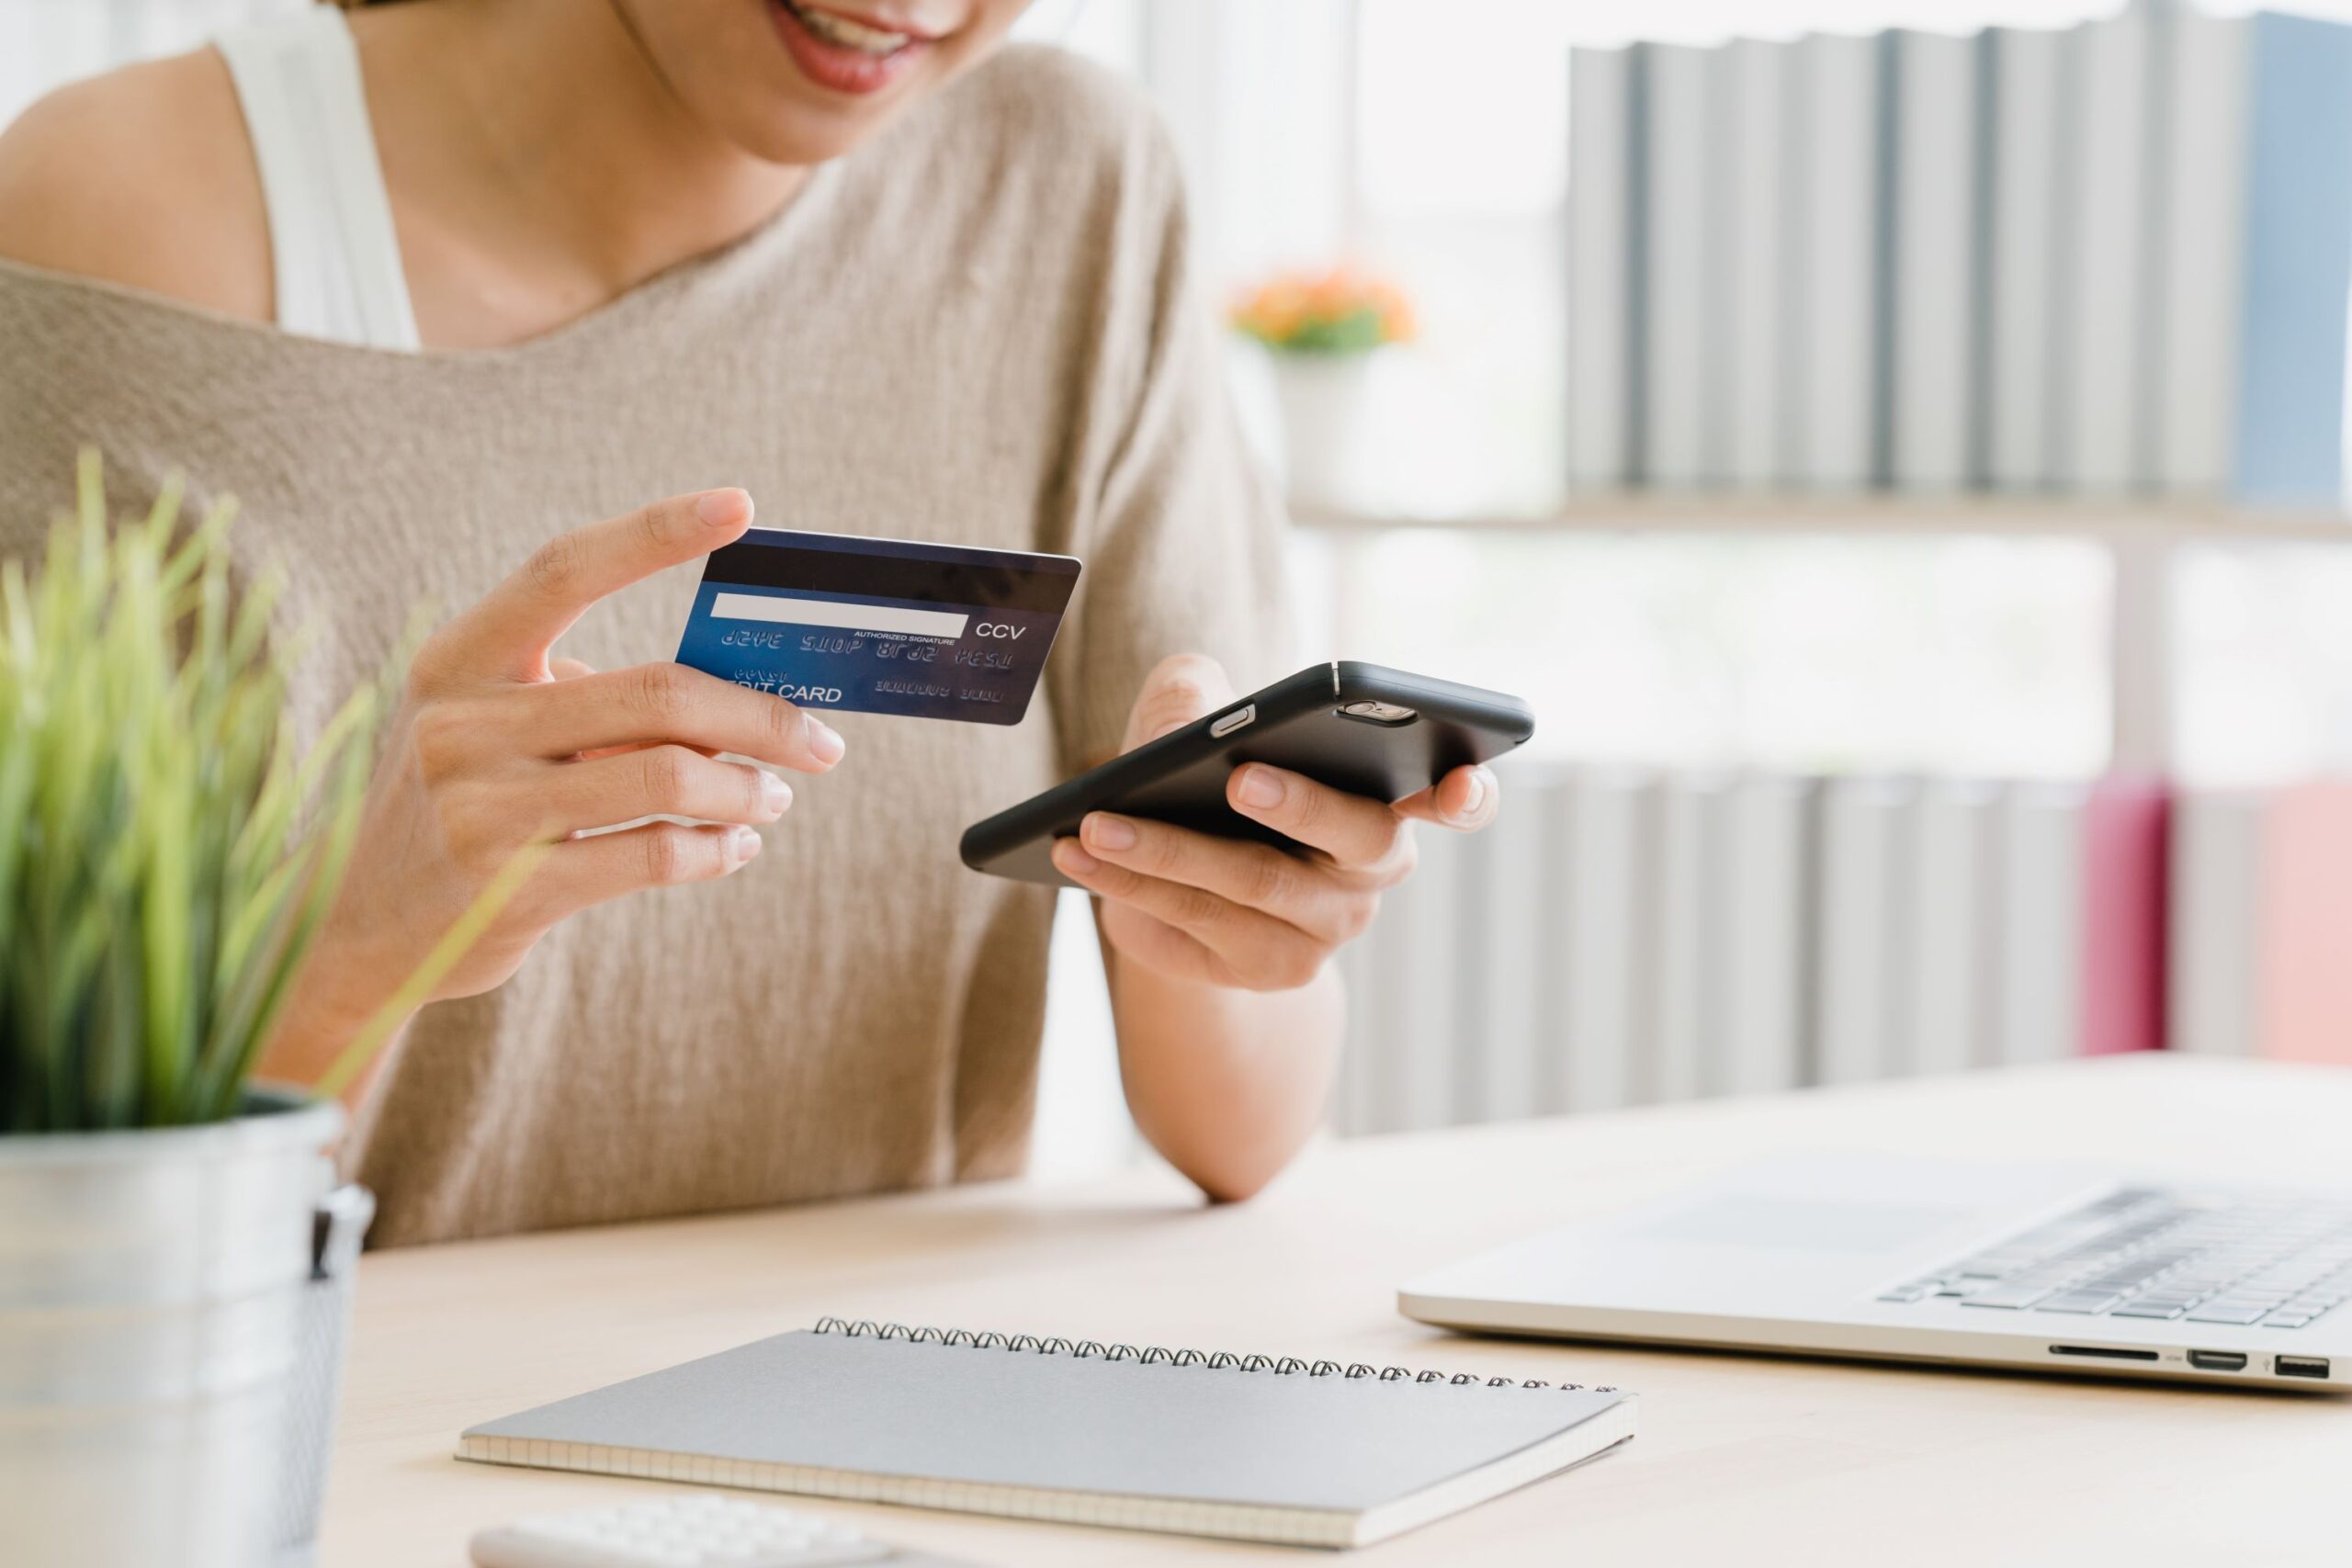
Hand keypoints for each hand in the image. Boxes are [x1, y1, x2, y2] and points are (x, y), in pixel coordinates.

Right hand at [272, 489, 844, 1063]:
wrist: (361, 929)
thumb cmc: (461, 803)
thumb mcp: (489, 727)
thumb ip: (585, 696)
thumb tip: (734, 688)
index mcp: (457, 658)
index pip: (564, 569)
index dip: (654, 531)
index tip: (739, 505)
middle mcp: (461, 724)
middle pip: (655, 692)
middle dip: (762, 716)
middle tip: (820, 742)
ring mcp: (482, 810)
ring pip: (668, 775)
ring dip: (746, 788)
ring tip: (772, 796)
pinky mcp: (512, 891)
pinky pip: (653, 854)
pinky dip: (716, 850)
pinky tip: (734, 846)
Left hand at [1050, 655, 1498, 991]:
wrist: (1183, 886)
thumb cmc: (1208, 777)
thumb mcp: (1199, 717)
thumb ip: (1198, 694)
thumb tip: (1190, 716)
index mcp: (1391, 799)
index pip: (1460, 801)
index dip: (1469, 793)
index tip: (1458, 780)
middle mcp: (1371, 872)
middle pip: (1355, 838)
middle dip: (1301, 804)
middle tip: (1241, 778)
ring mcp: (1322, 930)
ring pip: (1251, 885)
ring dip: (1165, 848)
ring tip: (1097, 821)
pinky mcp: (1263, 969)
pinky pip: (1194, 922)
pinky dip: (1129, 882)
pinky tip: (1078, 852)